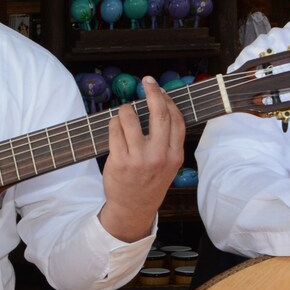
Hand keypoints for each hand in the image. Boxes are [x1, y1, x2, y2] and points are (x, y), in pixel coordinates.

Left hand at [98, 77, 185, 242]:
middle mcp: (159, 156)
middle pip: (158, 114)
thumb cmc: (150, 182)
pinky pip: (114, 130)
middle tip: (147, 81)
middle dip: (153, 92)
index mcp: (175, 155)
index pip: (176, 119)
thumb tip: (162, 105)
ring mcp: (139, 159)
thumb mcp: (169, 164)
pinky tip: (115, 126)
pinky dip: (113, 123)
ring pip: (130, 118)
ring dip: (126, 109)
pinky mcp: (120, 161)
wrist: (133, 208)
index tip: (161, 89)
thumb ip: (168, 140)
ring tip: (125, 112)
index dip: (169, 100)